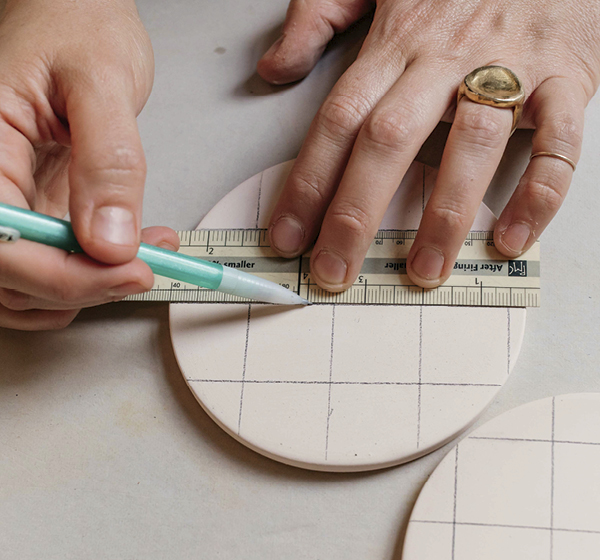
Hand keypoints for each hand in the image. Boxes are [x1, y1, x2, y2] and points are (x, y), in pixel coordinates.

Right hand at [0, 0, 178, 329]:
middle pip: (13, 276)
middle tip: (147, 267)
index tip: (128, 270)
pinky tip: (136, 249)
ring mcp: (15, 201)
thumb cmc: (76, 24)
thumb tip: (109, 240)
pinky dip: (96, 274)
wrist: (78, 15)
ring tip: (150, 254)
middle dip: (84, 286)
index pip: (2, 239)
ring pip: (31, 284)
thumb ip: (107, 161)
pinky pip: (56, 264)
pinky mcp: (40, 207)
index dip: (62, 274)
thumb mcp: (100, 80)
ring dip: (91, 288)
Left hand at [258, 0, 599, 289]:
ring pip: (470, 148)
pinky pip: (557, 143)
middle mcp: (444, 61)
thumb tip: (274, 66)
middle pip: (388, 142)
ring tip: (422, 271)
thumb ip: (318, 14)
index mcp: (395, 43)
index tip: (288, 237)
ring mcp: (507, 71)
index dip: (308, 183)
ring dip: (445, 217)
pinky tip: (511, 239)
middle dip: (356, 215)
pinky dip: (539, 194)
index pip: (338, 121)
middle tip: (335, 273)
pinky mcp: (565, 80)